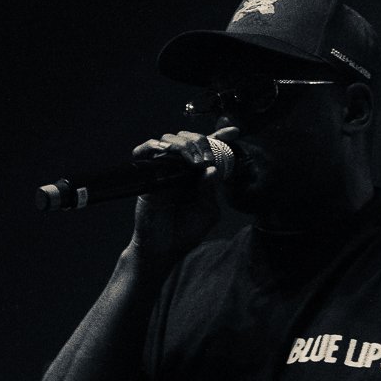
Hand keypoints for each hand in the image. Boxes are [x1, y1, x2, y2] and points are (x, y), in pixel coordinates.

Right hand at [128, 131, 221, 261]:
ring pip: (169, 140)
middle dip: (201, 142)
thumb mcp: (207, 211)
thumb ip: (210, 190)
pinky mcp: (147, 175)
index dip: (220, 137)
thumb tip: (212, 169)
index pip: (209, 149)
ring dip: (184, 145)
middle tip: (208, 159)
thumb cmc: (185, 232)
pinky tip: (167, 152)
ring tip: (194, 162)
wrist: (164, 249)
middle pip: (189, 138)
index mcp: (198, 174)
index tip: (234, 131)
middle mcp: (181, 168)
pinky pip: (145, 151)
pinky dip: (154, 146)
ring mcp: (164, 169)